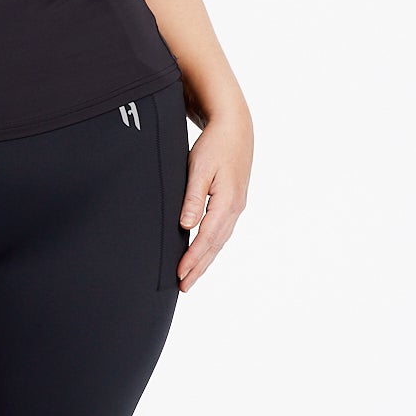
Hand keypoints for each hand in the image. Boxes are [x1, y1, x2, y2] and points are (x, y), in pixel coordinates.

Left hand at [177, 105, 250, 291]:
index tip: (179, 274)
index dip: (193, 258)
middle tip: (184, 287)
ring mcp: (237, 206)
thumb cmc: (214, 145)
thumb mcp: (199, 168)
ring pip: (220, 240)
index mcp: (227, 201)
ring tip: (191, 277)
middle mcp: (235, 207)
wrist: (236, 127)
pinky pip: (222, 231)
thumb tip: (186, 226)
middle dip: (199, 267)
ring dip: (206, 260)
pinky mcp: (234, 201)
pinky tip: (204, 253)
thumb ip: (193, 198)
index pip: (207, 238)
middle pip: (215, 245)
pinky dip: (212, 246)